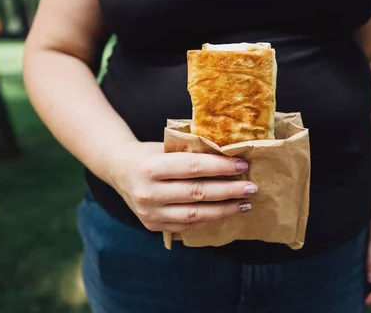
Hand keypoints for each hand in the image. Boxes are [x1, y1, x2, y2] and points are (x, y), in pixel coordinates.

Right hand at [107, 142, 256, 232]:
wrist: (118, 170)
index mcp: (150, 167)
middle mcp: (147, 193)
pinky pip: (188, 227)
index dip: (220, 167)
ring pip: (195, 215)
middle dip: (229, 191)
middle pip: (197, 193)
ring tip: (245, 204)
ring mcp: (150, 213)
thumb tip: (230, 153)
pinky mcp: (154, 226)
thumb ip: (192, 151)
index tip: (242, 165)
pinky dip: (210, 220)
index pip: (192, 167)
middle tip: (251, 188)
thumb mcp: (165, 145)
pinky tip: (226, 212)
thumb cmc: (149, 153)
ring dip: (224, 210)